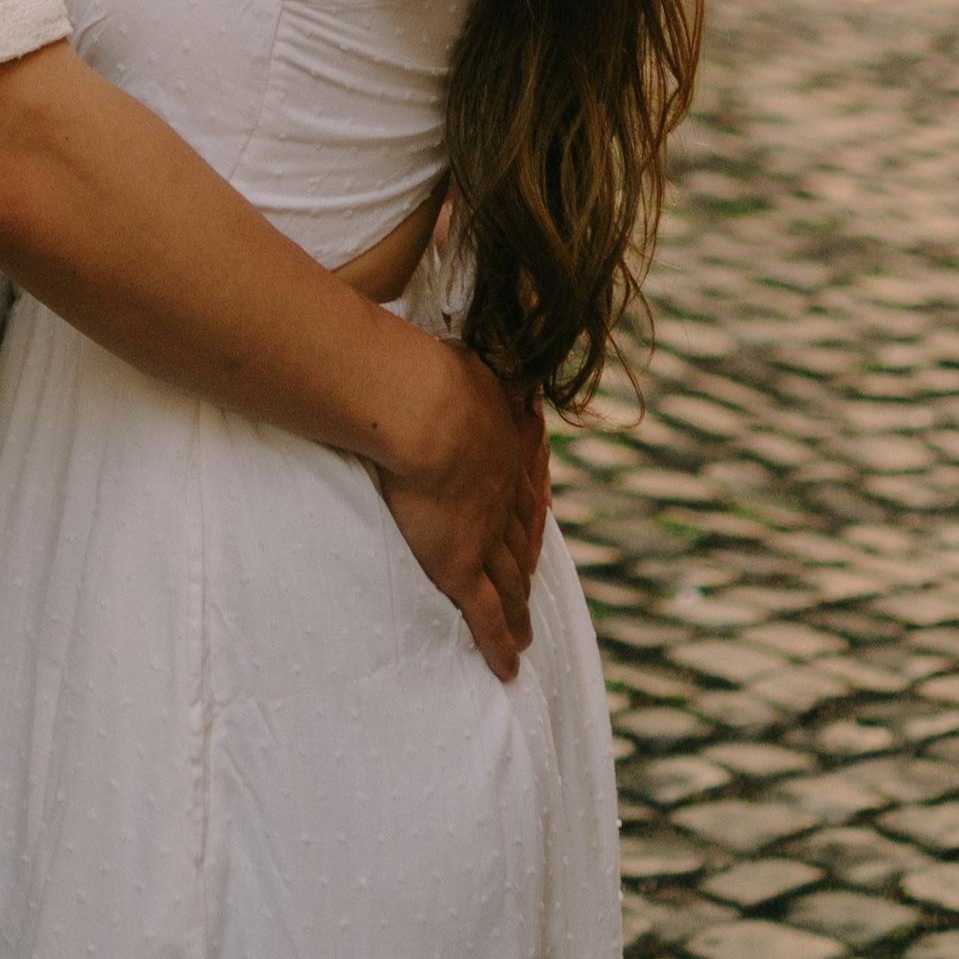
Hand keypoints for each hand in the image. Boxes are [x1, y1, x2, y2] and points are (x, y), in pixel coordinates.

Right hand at [372, 347, 546, 681]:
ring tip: (528, 631)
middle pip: (523, 534)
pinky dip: (499, 643)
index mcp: (503, 440)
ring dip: (521, 606)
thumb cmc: (428, 370)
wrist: (422, 408)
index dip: (529, 503)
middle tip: (536, 584)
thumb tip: (444, 289)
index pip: (521, 479)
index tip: (535, 514)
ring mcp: (487, 531)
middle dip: (530, 560)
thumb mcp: (451, 349)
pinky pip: (486, 616)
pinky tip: (510, 669)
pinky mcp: (461, 566)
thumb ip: (449, 346)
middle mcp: (505, 489)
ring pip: (511, 580)